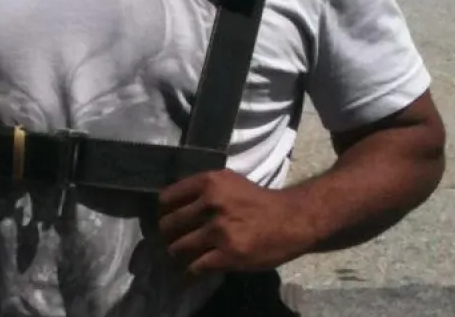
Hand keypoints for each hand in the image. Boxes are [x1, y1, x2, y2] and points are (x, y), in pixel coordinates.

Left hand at [155, 169, 314, 277]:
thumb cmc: (259, 201)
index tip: (162, 217)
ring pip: (179, 246)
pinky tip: (189, 273)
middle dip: (167, 234)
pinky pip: (196, 266)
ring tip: (178, 255)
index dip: (163, 210)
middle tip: (169, 239)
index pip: (168, 197)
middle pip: (170, 223)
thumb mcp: (229, 182)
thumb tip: (172, 201)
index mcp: (210, 181)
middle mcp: (212, 203)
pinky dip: (189, 272)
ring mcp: (219, 230)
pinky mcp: (228, 254)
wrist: (291, 220)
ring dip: (176, 253)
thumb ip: (204, 189)